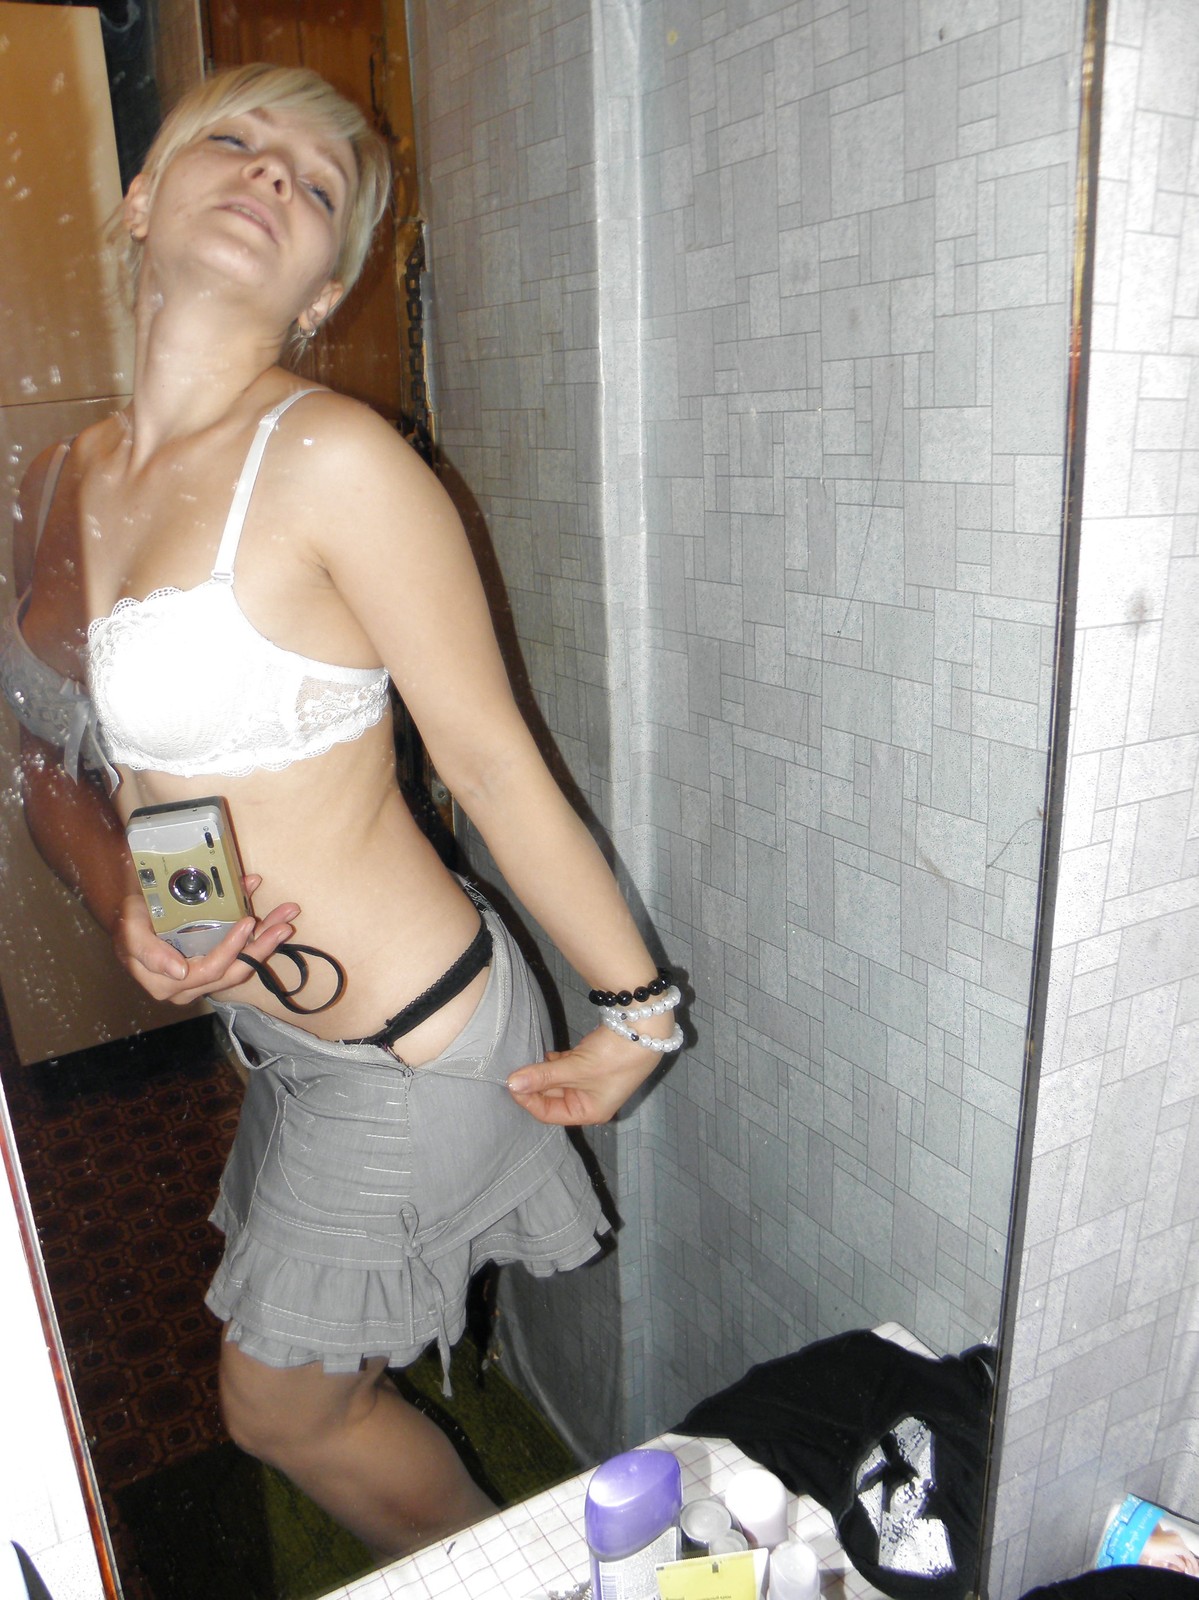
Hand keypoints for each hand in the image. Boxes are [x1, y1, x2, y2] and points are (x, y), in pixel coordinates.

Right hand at [112, 874, 300, 1006]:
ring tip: (287, 919)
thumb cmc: (130, 926)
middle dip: (263, 946)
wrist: (131, 923)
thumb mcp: (131, 933)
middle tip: (285, 923)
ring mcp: (206, 977)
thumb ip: (149, 953)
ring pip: (244, 965)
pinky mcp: (217, 966)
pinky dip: (260, 938)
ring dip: (268, 941)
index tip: (248, 922)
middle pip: (235, 970)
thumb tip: (179, 972)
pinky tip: (276, 921)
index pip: (210, 969)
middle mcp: (191, 987)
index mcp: (169, 984)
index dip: (232, 948)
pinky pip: (243, 957)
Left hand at [507, 1025, 676, 1125]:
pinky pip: (567, 1069)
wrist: (644, 1028)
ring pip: (558, 1082)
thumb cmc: (614, 1057)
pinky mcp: (592, 1065)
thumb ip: (543, 1076)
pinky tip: (547, 1054)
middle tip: (515, 1070)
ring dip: (544, 1072)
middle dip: (535, 1084)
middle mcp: (590, 1102)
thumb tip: (512, 1083)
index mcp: (589, 1112)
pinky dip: (556, 1063)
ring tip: (528, 1061)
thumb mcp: (576, 1068)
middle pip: (552, 1097)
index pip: (549, 1114)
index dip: (528, 1100)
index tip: (511, 1083)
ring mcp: (591, 1083)